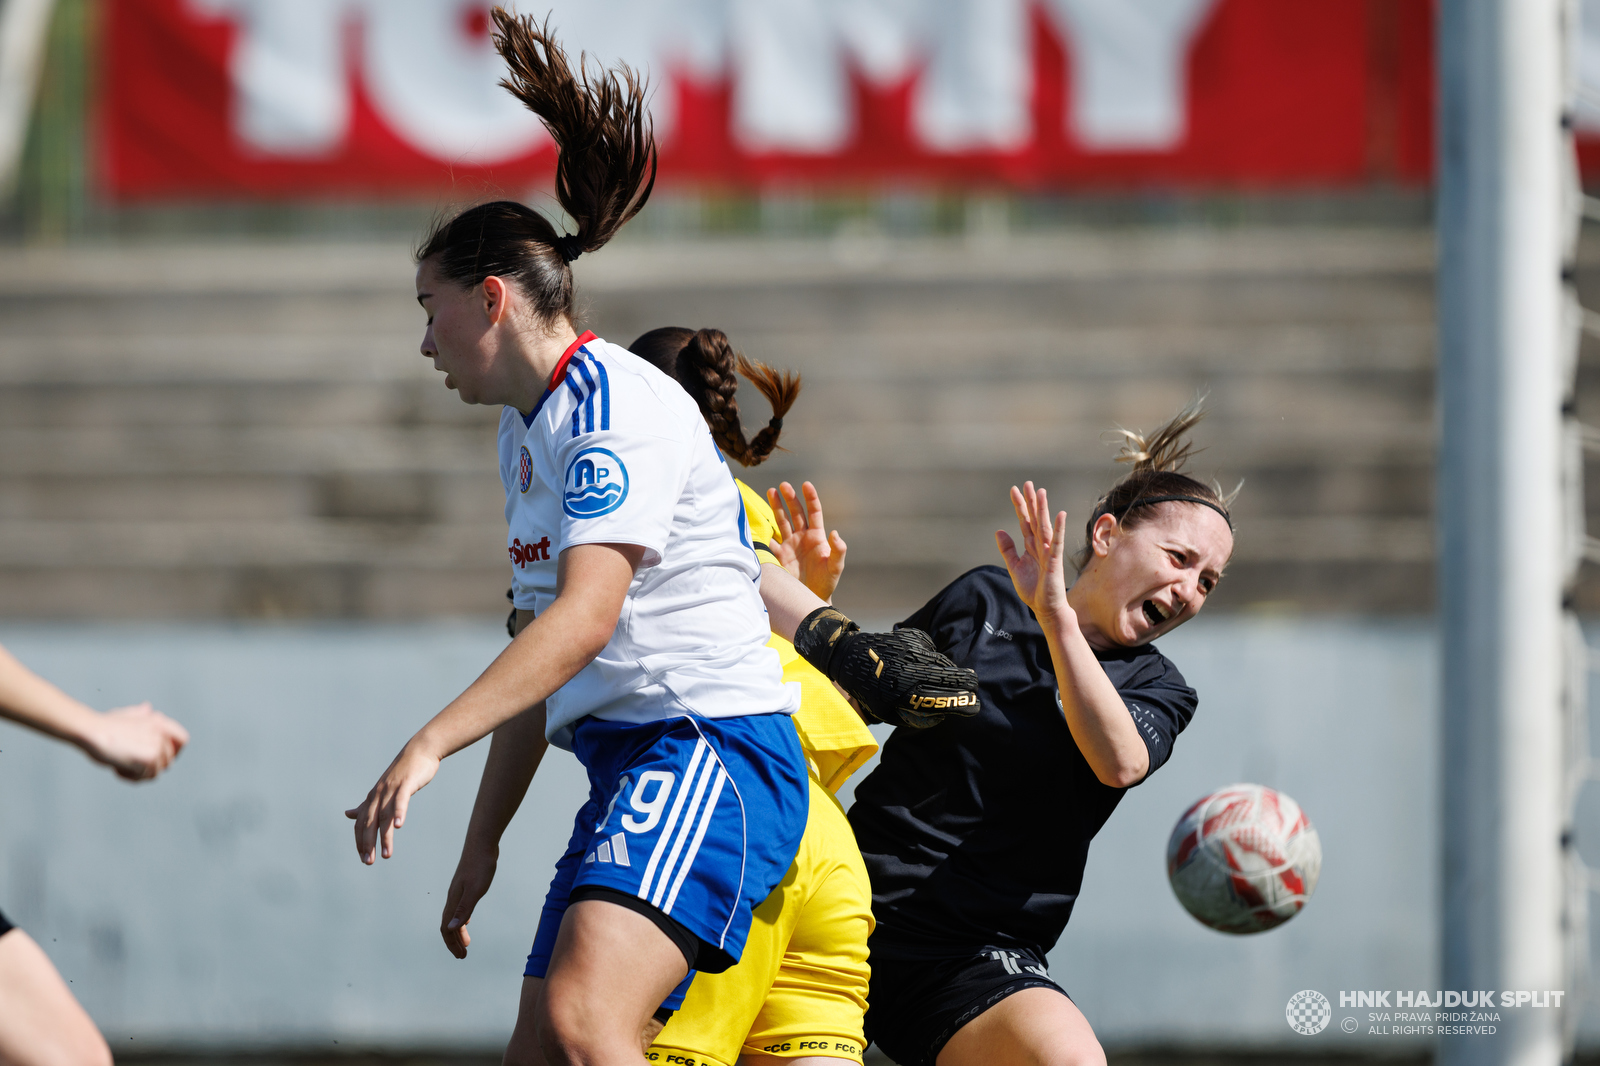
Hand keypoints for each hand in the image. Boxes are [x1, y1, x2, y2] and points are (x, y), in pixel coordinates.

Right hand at [81, 703, 188, 780]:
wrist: (90, 730)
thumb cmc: (103, 725)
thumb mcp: (125, 715)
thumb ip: (140, 714)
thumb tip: (148, 707)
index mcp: (160, 721)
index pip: (183, 740)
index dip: (172, 753)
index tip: (154, 759)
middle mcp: (163, 732)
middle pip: (167, 762)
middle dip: (148, 767)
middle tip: (126, 761)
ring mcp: (158, 744)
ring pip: (155, 773)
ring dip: (137, 773)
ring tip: (119, 762)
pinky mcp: (151, 757)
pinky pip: (144, 777)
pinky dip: (129, 777)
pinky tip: (117, 767)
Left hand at [345, 738, 440, 863]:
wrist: (420, 750)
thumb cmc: (403, 772)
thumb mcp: (383, 790)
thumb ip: (366, 805)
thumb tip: (348, 815)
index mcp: (372, 797)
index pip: (361, 823)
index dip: (360, 841)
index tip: (363, 858)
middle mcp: (378, 794)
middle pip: (369, 822)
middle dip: (368, 843)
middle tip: (369, 861)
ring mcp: (391, 788)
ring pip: (384, 816)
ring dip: (385, 836)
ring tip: (387, 854)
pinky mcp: (405, 784)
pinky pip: (400, 801)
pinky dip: (398, 813)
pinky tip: (399, 826)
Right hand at [441, 841, 498, 957]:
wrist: (482, 843)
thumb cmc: (480, 865)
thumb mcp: (475, 890)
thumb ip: (463, 909)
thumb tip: (451, 929)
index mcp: (454, 901)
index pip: (446, 929)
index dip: (452, 944)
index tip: (461, 956)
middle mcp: (453, 897)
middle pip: (448, 925)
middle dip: (454, 942)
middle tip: (463, 955)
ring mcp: (458, 891)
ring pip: (454, 916)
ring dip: (458, 932)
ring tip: (466, 943)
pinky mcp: (465, 885)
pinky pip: (459, 908)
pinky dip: (462, 918)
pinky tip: (467, 920)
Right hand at [767, 481, 846, 601]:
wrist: (811, 598)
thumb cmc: (827, 582)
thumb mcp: (836, 567)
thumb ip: (838, 551)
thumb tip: (835, 533)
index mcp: (816, 536)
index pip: (814, 512)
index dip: (811, 498)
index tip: (806, 484)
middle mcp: (802, 537)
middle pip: (795, 513)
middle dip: (790, 498)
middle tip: (783, 485)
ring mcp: (790, 545)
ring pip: (782, 521)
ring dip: (776, 507)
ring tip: (771, 491)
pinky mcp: (779, 555)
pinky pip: (769, 541)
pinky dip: (762, 533)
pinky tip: (756, 522)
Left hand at [996, 482, 1072, 631]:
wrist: (1045, 608)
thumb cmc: (1033, 589)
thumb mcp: (1014, 567)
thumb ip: (1007, 549)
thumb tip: (999, 531)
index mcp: (1031, 546)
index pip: (1024, 521)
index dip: (1020, 506)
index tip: (1014, 490)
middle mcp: (1041, 545)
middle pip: (1035, 519)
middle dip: (1031, 502)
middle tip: (1028, 483)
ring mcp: (1049, 552)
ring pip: (1045, 526)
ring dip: (1044, 510)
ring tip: (1041, 492)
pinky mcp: (1054, 562)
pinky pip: (1056, 543)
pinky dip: (1058, 529)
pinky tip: (1060, 515)